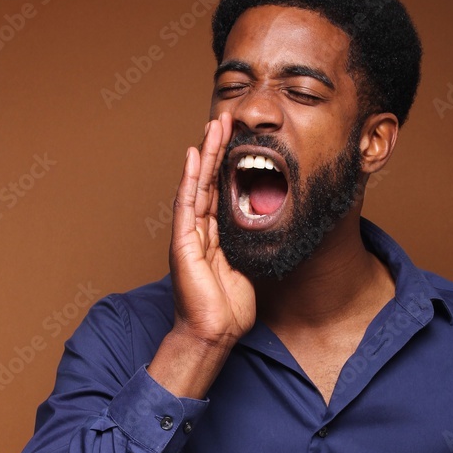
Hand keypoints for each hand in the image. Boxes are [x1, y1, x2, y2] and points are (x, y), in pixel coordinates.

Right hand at [169, 112, 255, 347]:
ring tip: (214, 125)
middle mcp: (199, 231)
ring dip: (206, 154)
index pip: (221, 192)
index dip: (230, 164)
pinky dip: (191, 178)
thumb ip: (250, 246)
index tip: (240, 139)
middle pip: (208, 181)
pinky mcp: (183, 243)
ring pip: (197, 185)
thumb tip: (269, 230)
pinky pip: (187, 204)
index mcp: (214, 236)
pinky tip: (195, 155)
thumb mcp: (247, 268)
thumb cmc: (228, 309)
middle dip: (218, 149)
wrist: (212, 333)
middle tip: (226, 119)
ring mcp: (189, 235)